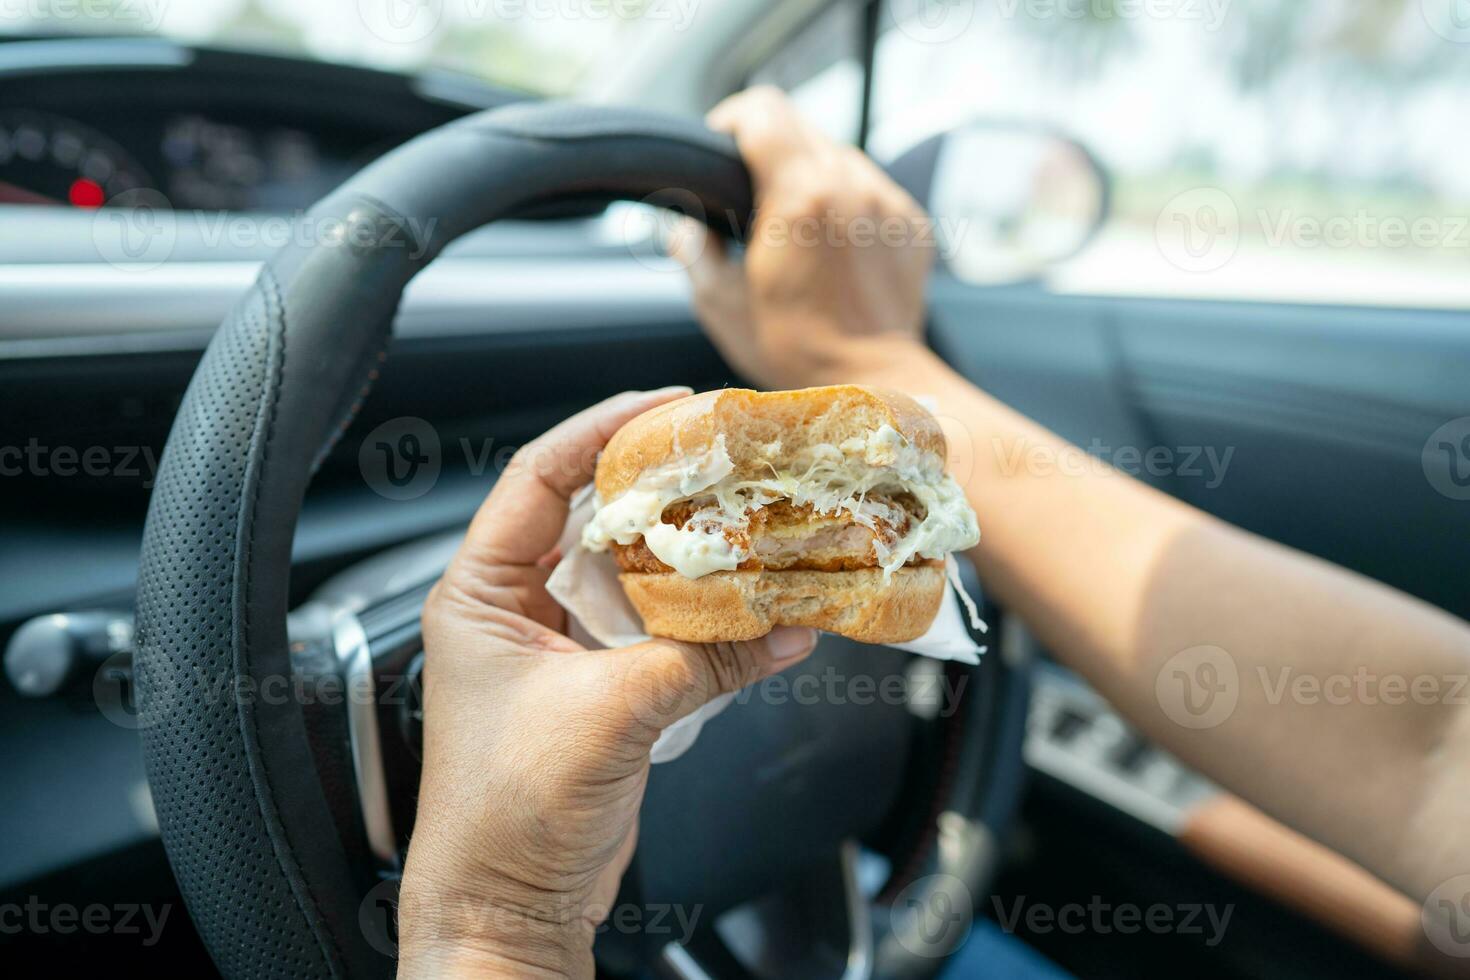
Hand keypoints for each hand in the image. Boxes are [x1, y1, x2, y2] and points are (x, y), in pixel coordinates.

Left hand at [396, 388, 817, 978]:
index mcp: (480, 593)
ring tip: (747, 520)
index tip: (664, 406)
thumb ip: (706, 661)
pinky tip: (750, 603)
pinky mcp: (602, 689)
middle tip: (724, 460)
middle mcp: (516, 610)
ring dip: (689, 557)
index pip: (538, 478)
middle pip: (594, 520)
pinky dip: (703, 619)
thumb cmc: (507, 813)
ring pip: (633, 576)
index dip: (600, 431)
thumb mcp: (611, 713)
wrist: (510, 905)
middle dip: (660, 490)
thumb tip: (787, 623)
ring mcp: (561, 649)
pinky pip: (658, 632)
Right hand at [671, 86, 935, 389]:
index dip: (731, 120)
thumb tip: (687, 229)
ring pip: (839, 154)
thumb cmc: (793, 350)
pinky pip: (872, 188)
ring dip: (811, 175)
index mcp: (799, 196)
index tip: (720, 147)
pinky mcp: (912, 222)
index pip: (762, 111)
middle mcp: (851, 185)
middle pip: (801, 125)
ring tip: (795, 227)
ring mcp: (888, 201)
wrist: (874, 381)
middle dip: (769, 149)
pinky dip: (847, 203)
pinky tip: (833, 248)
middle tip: (751, 195)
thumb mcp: (721, 304)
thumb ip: (695, 251)